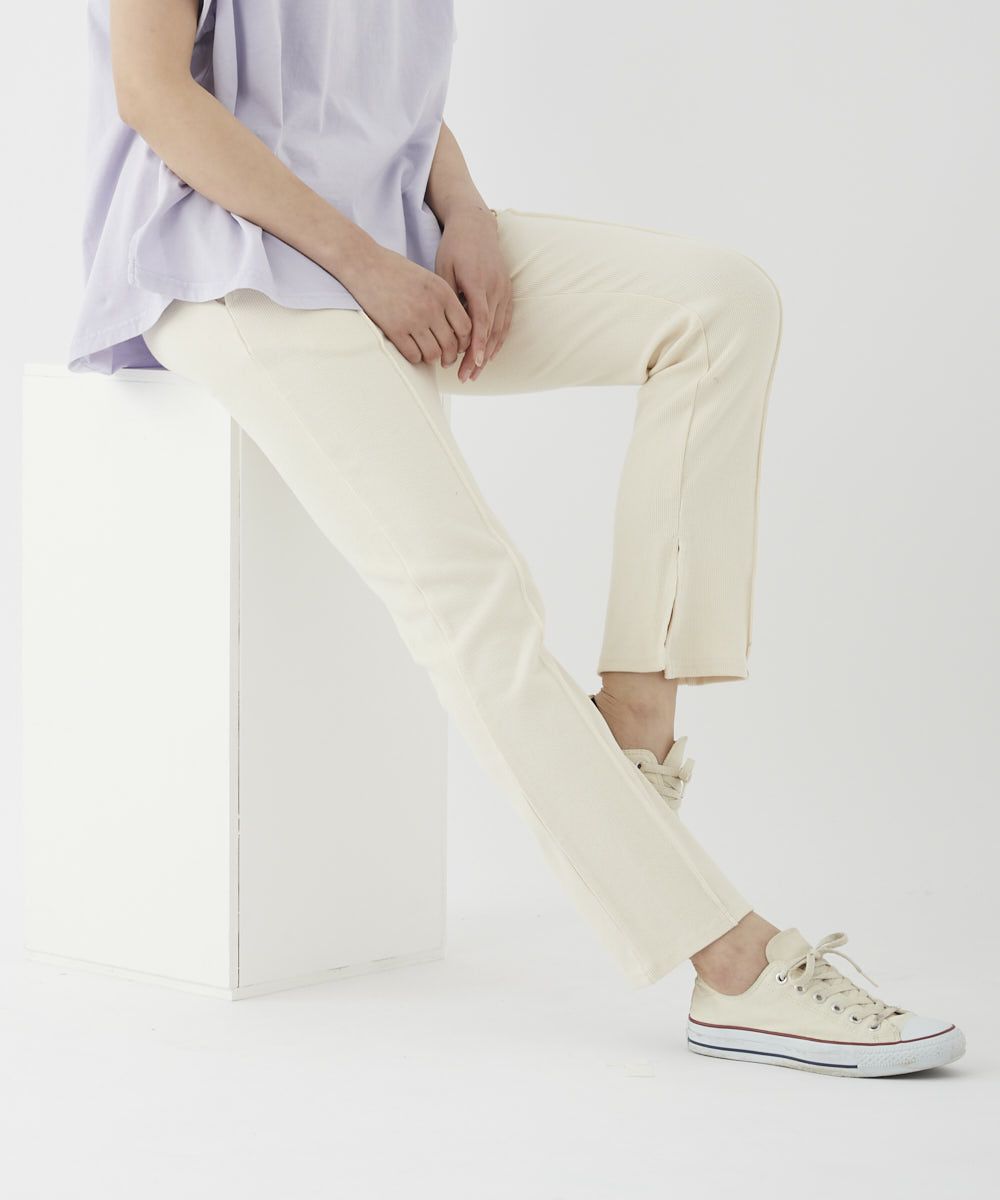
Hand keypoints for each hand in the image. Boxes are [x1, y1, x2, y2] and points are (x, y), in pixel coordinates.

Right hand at [337, 240, 473, 367]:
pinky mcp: (394, 329)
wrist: (365, 264)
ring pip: (433, 354)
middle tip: (445, 360)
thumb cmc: (397, 271)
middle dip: (450, 357)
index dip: (464, 342)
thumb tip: (457, 330)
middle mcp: (431, 307)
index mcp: (443, 293)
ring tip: (428, 356)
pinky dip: (415, 358)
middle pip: (451, 345)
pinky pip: (413, 355)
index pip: (466, 327)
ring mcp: (413, 319)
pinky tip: (412, 351)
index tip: (458, 346)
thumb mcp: (428, 279)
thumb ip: (444, 301)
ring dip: (432, 359)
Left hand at [434, 205, 512, 382]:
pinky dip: (498, 340)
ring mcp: (504, 290)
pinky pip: (505, 321)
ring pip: (500, 328)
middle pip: (490, 330)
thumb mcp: (443, 268)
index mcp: (478, 282)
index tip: (474, 362)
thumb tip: (445, 327)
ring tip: (476, 372)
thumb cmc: (454, 246)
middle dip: (479, 357)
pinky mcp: (507, 291)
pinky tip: (489, 355)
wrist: (476, 225)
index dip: (478, 343)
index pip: (481, 319)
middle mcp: (495, 288)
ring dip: (489, 353)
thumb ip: (447, 296)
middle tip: (467, 377)